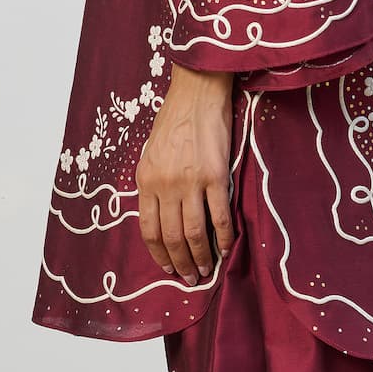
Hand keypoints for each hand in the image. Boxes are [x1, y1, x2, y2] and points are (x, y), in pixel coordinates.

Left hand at [137, 64, 235, 283]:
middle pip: (172, 237)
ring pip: (195, 232)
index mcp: (146, 180)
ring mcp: (191, 182)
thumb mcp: (151, 153)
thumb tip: (161, 215)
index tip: (168, 269)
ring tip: (206, 270)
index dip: (159, 255)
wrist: (197, 93)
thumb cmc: (174, 120)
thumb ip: (154, 184)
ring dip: (201, 257)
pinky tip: (227, 248)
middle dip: (181, 263)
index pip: (149, 229)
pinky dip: (224, 237)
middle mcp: (165, 185)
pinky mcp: (216, 176)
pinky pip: (220, 216)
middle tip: (191, 278)